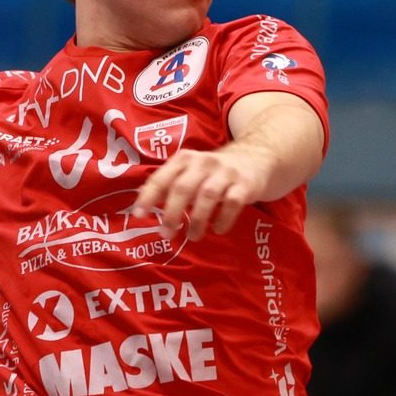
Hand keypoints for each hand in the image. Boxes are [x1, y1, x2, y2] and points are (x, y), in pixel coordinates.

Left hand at [133, 144, 269, 240]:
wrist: (256, 158)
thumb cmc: (214, 171)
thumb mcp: (191, 171)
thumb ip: (169, 185)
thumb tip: (141, 206)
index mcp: (185, 159)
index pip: (162, 177)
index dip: (149, 197)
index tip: (139, 216)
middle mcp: (204, 162)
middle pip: (183, 187)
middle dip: (172, 212)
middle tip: (166, 233)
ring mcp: (226, 172)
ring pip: (207, 195)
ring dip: (198, 219)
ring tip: (193, 237)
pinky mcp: (245, 184)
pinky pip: (232, 203)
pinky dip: (223, 219)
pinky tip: (218, 230)